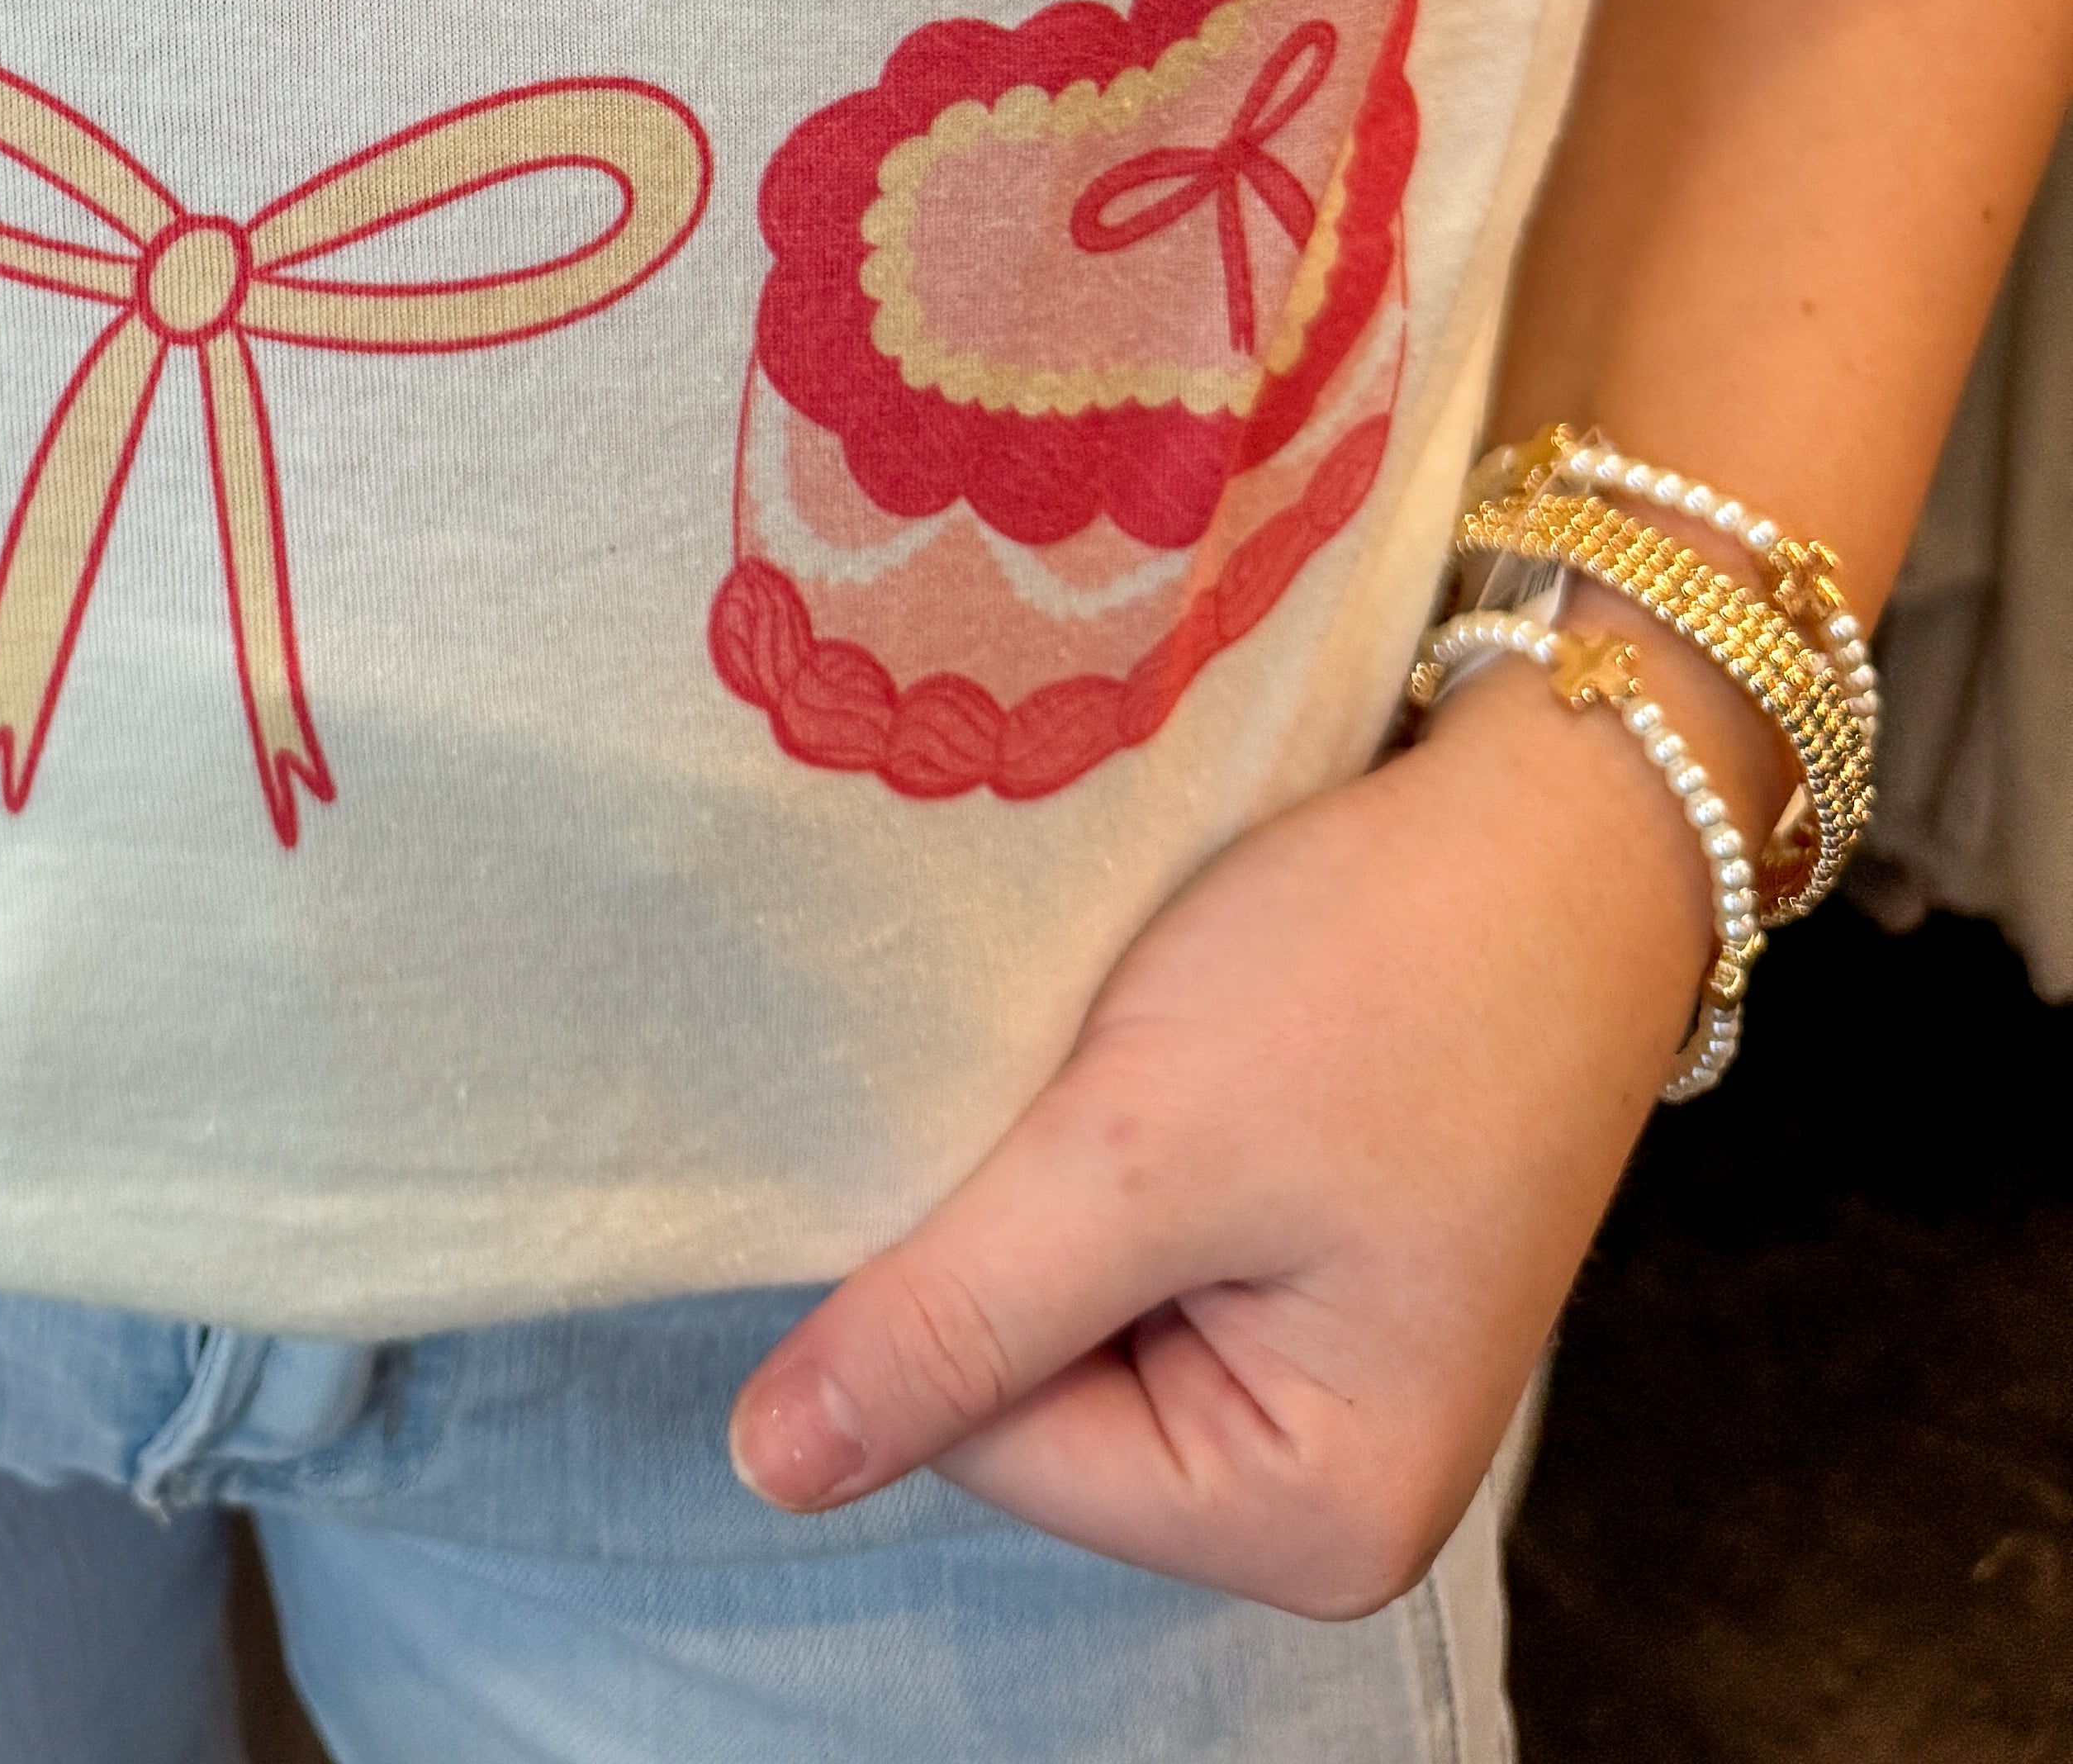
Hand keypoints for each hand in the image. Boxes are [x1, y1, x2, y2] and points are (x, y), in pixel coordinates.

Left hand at [729, 653, 1717, 1615]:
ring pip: (1057, 1297)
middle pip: (1025, 1388)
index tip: (1017, 1111)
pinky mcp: (1294, 1257)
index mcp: (1308, 1519)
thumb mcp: (1147, 1148)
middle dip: (1009, 1220)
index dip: (948, 1272)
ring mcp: (1310, 1367)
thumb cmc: (1390, 974)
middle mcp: (1318, 1485)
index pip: (990, 1443)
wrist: (1558, 814)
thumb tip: (775, 1465)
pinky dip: (1102, 1133)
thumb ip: (958, 1317)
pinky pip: (1120, 1232)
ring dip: (1046, 1164)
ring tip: (1117, 1043)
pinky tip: (1152, 1038)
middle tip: (1076, 1066)